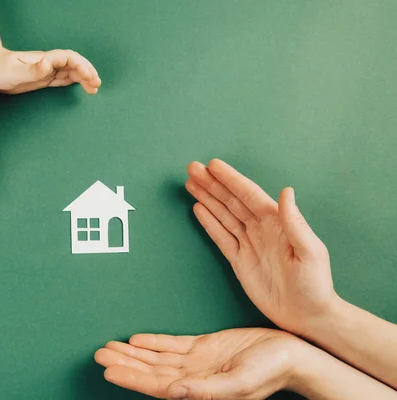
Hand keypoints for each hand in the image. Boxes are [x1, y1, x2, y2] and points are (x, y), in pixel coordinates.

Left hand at [0, 47, 100, 94]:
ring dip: (84, 78)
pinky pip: (62, 79)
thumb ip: (33, 69)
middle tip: (97, 86)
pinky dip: (74, 82)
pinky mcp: (42, 78)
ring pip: (71, 71)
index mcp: (44, 59)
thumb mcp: (14, 71)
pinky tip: (80, 87)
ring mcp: (45, 70)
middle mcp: (47, 63)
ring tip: (94, 89)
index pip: (69, 58)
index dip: (82, 66)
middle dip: (88, 72)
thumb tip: (49, 64)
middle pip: (74, 64)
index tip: (90, 78)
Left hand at [95, 328, 303, 398]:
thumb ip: (206, 390)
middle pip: (151, 371)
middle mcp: (194, 378)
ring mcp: (198, 363)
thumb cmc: (270, 372)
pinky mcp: (205, 347)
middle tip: (99, 354)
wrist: (290, 355)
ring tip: (110, 346)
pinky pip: (174, 345)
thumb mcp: (239, 383)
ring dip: (134, 353)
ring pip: (158, 358)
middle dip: (125, 363)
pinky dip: (154, 343)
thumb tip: (174, 393)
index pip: (157, 386)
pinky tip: (137, 340)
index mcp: (200, 391)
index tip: (109, 369)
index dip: (132, 378)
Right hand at [185, 159, 336, 334]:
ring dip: (207, 198)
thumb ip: (295, 222)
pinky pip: (221, 237)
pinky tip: (198, 208)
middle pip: (231, 201)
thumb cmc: (314, 284)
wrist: (306, 315)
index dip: (231, 179)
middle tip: (192, 168)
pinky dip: (209, 222)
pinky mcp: (239, 260)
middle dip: (212, 184)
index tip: (213, 165)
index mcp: (277, 222)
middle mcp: (261, 228)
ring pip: (223, 215)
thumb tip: (286, 191)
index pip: (249, 195)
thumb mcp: (309, 252)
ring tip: (190, 183)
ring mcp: (248, 243)